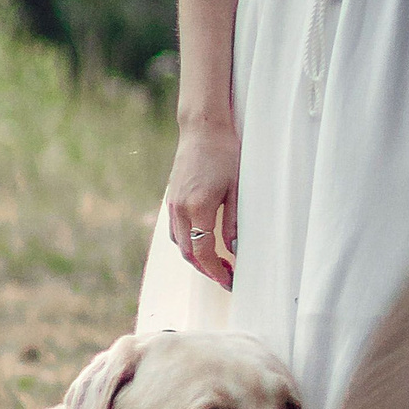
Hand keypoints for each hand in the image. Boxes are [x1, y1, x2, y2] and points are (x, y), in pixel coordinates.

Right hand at [165, 120, 239, 288]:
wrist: (203, 128)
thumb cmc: (225, 153)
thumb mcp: (237, 189)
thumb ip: (234, 223)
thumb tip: (233, 250)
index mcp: (198, 208)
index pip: (203, 253)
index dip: (216, 271)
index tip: (230, 280)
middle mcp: (180, 209)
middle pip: (188, 253)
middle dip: (206, 269)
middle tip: (226, 276)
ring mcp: (172, 204)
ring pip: (179, 243)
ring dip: (195, 258)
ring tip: (216, 263)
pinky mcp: (171, 198)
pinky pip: (175, 230)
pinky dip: (187, 243)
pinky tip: (201, 242)